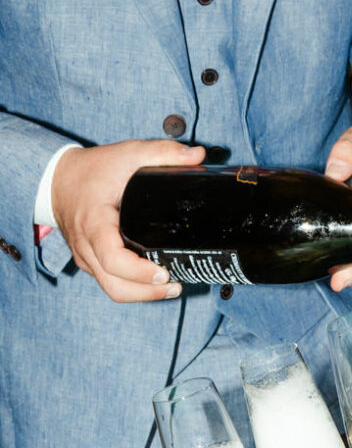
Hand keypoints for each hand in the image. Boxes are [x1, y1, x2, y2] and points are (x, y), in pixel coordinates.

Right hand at [51, 140, 204, 302]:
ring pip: (112, 289)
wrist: (57, 180)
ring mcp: (87, 258)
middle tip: (175, 285)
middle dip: (147, 293)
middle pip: (115, 285)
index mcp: (95, 223)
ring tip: (170, 287)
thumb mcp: (127, 154)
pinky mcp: (91, 262)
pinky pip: (110, 283)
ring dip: (141, 295)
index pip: (112, 259)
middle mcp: (87, 246)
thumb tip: (198, 156)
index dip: (138, 272)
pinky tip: (153, 281)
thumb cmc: (92, 170)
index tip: (163, 273)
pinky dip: (132, 287)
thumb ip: (162, 152)